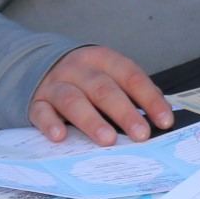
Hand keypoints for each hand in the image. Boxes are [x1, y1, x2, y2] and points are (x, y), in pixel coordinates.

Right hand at [28, 47, 171, 145]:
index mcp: (101, 59)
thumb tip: (162, 115)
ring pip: (73, 99)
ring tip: (108, 139)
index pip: (130, 76)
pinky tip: (60, 136)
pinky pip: (41, 112)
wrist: (35, 66)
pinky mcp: (36, 102)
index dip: (149, 98)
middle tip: (141, 135)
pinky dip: (50, 124)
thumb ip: (131, 92)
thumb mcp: (107, 75)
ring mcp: (54, 84)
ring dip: (91, 120)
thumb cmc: (83, 79)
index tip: (165, 121)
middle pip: (103, 88)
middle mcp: (78, 69)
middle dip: (125, 112)